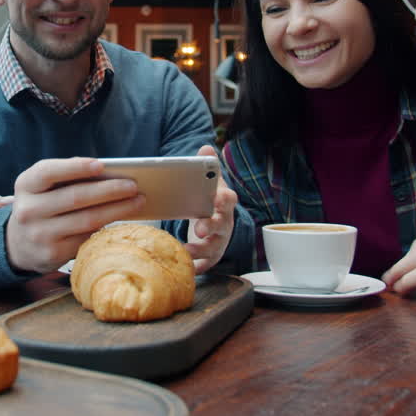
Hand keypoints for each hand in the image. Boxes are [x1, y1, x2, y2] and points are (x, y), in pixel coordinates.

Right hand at [5, 157, 144, 273]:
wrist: (17, 245)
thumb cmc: (41, 206)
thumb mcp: (41, 188)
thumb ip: (65, 178)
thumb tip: (108, 173)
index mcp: (25, 185)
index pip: (49, 172)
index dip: (75, 167)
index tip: (101, 165)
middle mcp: (28, 210)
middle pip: (76, 197)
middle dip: (109, 190)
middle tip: (133, 185)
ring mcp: (39, 234)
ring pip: (87, 220)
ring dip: (117, 209)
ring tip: (138, 201)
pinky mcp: (52, 254)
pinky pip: (87, 238)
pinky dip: (107, 227)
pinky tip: (122, 219)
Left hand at [184, 145, 237, 273]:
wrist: (216, 221)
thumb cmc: (211, 199)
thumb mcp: (211, 182)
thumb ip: (208, 166)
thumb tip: (206, 148)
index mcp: (224, 202)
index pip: (228, 199)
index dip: (224, 198)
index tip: (219, 197)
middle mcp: (225, 222)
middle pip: (221, 224)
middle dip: (211, 226)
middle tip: (200, 229)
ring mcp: (220, 240)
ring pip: (214, 246)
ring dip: (201, 249)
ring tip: (186, 249)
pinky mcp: (212, 255)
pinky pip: (206, 263)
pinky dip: (197, 265)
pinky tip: (187, 268)